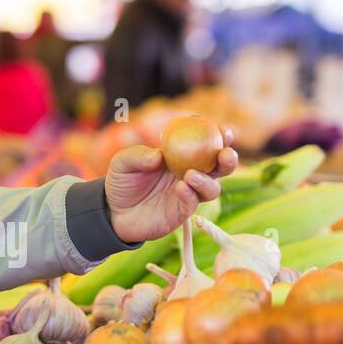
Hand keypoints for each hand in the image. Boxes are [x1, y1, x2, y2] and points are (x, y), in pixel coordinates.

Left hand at [104, 129, 238, 242]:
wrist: (113, 212)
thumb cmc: (121, 182)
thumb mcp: (122, 163)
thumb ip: (138, 156)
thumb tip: (159, 155)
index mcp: (181, 156)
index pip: (205, 143)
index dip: (219, 136)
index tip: (224, 130)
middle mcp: (189, 174)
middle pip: (219, 167)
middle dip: (229, 159)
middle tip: (226, 154)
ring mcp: (187, 194)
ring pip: (212, 188)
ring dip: (207, 180)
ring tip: (190, 175)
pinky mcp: (181, 212)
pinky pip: (193, 203)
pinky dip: (191, 195)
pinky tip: (181, 188)